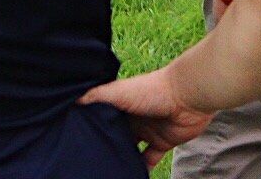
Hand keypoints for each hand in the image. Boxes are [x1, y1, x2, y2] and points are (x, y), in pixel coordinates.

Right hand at [79, 66, 208, 169]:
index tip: (77, 143)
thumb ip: (97, 96)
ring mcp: (148, 131)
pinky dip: (142, 169)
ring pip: (131, 150)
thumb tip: (73, 101)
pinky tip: (131, 176)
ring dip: (122, 160)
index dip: (92, 129)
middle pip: (116, 136)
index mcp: (122, 104)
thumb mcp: (119, 91)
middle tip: (90, 163)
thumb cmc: (153, 90)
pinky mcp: (163, 142)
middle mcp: (134, 118)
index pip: (102, 118)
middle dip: (106, 148)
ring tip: (107, 172)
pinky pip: (150, 159)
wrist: (188, 96)